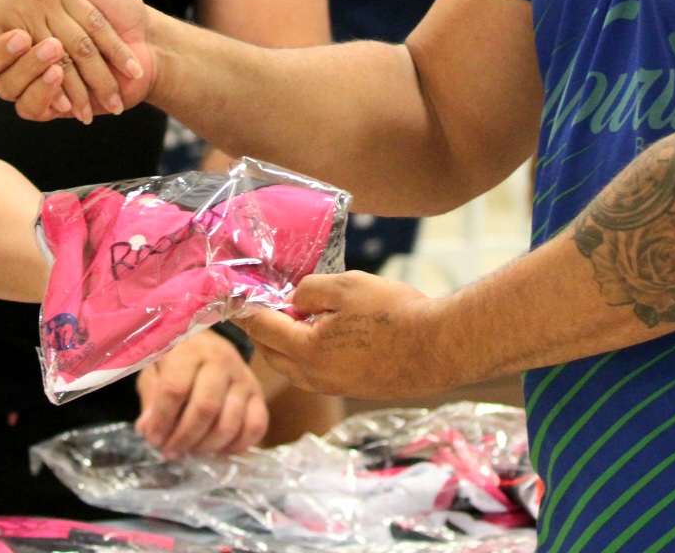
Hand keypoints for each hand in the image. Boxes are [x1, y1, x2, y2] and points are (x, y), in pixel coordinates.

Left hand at [135, 328, 268, 458]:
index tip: (153, 439)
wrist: (206, 338)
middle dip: (185, 438)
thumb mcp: (153, 368)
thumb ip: (150, 396)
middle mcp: (220, 361)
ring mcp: (243, 377)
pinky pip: (256, 426)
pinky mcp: (258, 393)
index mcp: (189, 351)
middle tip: (171, 453)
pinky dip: (238, 445)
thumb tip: (148, 429)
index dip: (162, 420)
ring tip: (191, 451)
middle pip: (206, 407)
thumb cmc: (175, 357)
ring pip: (231, 422)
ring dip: (208, 446)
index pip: (175, 389)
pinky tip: (219, 450)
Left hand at [240, 273, 450, 399]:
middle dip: (263, 330)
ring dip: (285, 345)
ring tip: (294, 318)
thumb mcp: (346, 285)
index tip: (236, 298)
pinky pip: (316, 373)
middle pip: (272, 354)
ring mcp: (335, 386)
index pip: (261, 328)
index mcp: (306, 350)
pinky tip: (324, 334)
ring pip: (294, 368)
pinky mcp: (354, 389)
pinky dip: (308, 355)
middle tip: (265, 306)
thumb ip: (310, 290)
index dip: (247, 310)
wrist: (438, 348)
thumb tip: (295, 300)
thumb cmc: (394, 312)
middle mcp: (315, 376)